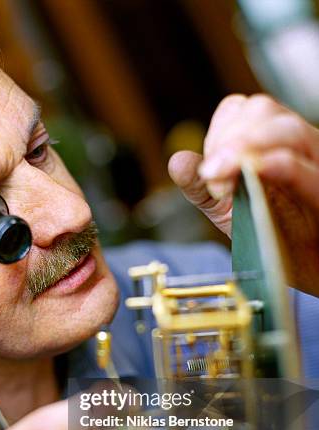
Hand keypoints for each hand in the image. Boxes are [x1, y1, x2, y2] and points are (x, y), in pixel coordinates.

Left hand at [168, 94, 318, 296]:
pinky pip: (304, 170)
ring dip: (246, 146)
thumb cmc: (272, 235)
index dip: (221, 130)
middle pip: (264, 110)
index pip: (246, 109)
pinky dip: (277, 166)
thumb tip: (177, 161)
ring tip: (220, 176)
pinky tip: (254, 171)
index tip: (210, 166)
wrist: (305, 269)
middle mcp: (299, 145)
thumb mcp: (228, 210)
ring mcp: (316, 165)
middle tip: (210, 174)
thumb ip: (202, 187)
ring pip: (287, 131)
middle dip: (228, 137)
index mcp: (274, 142)